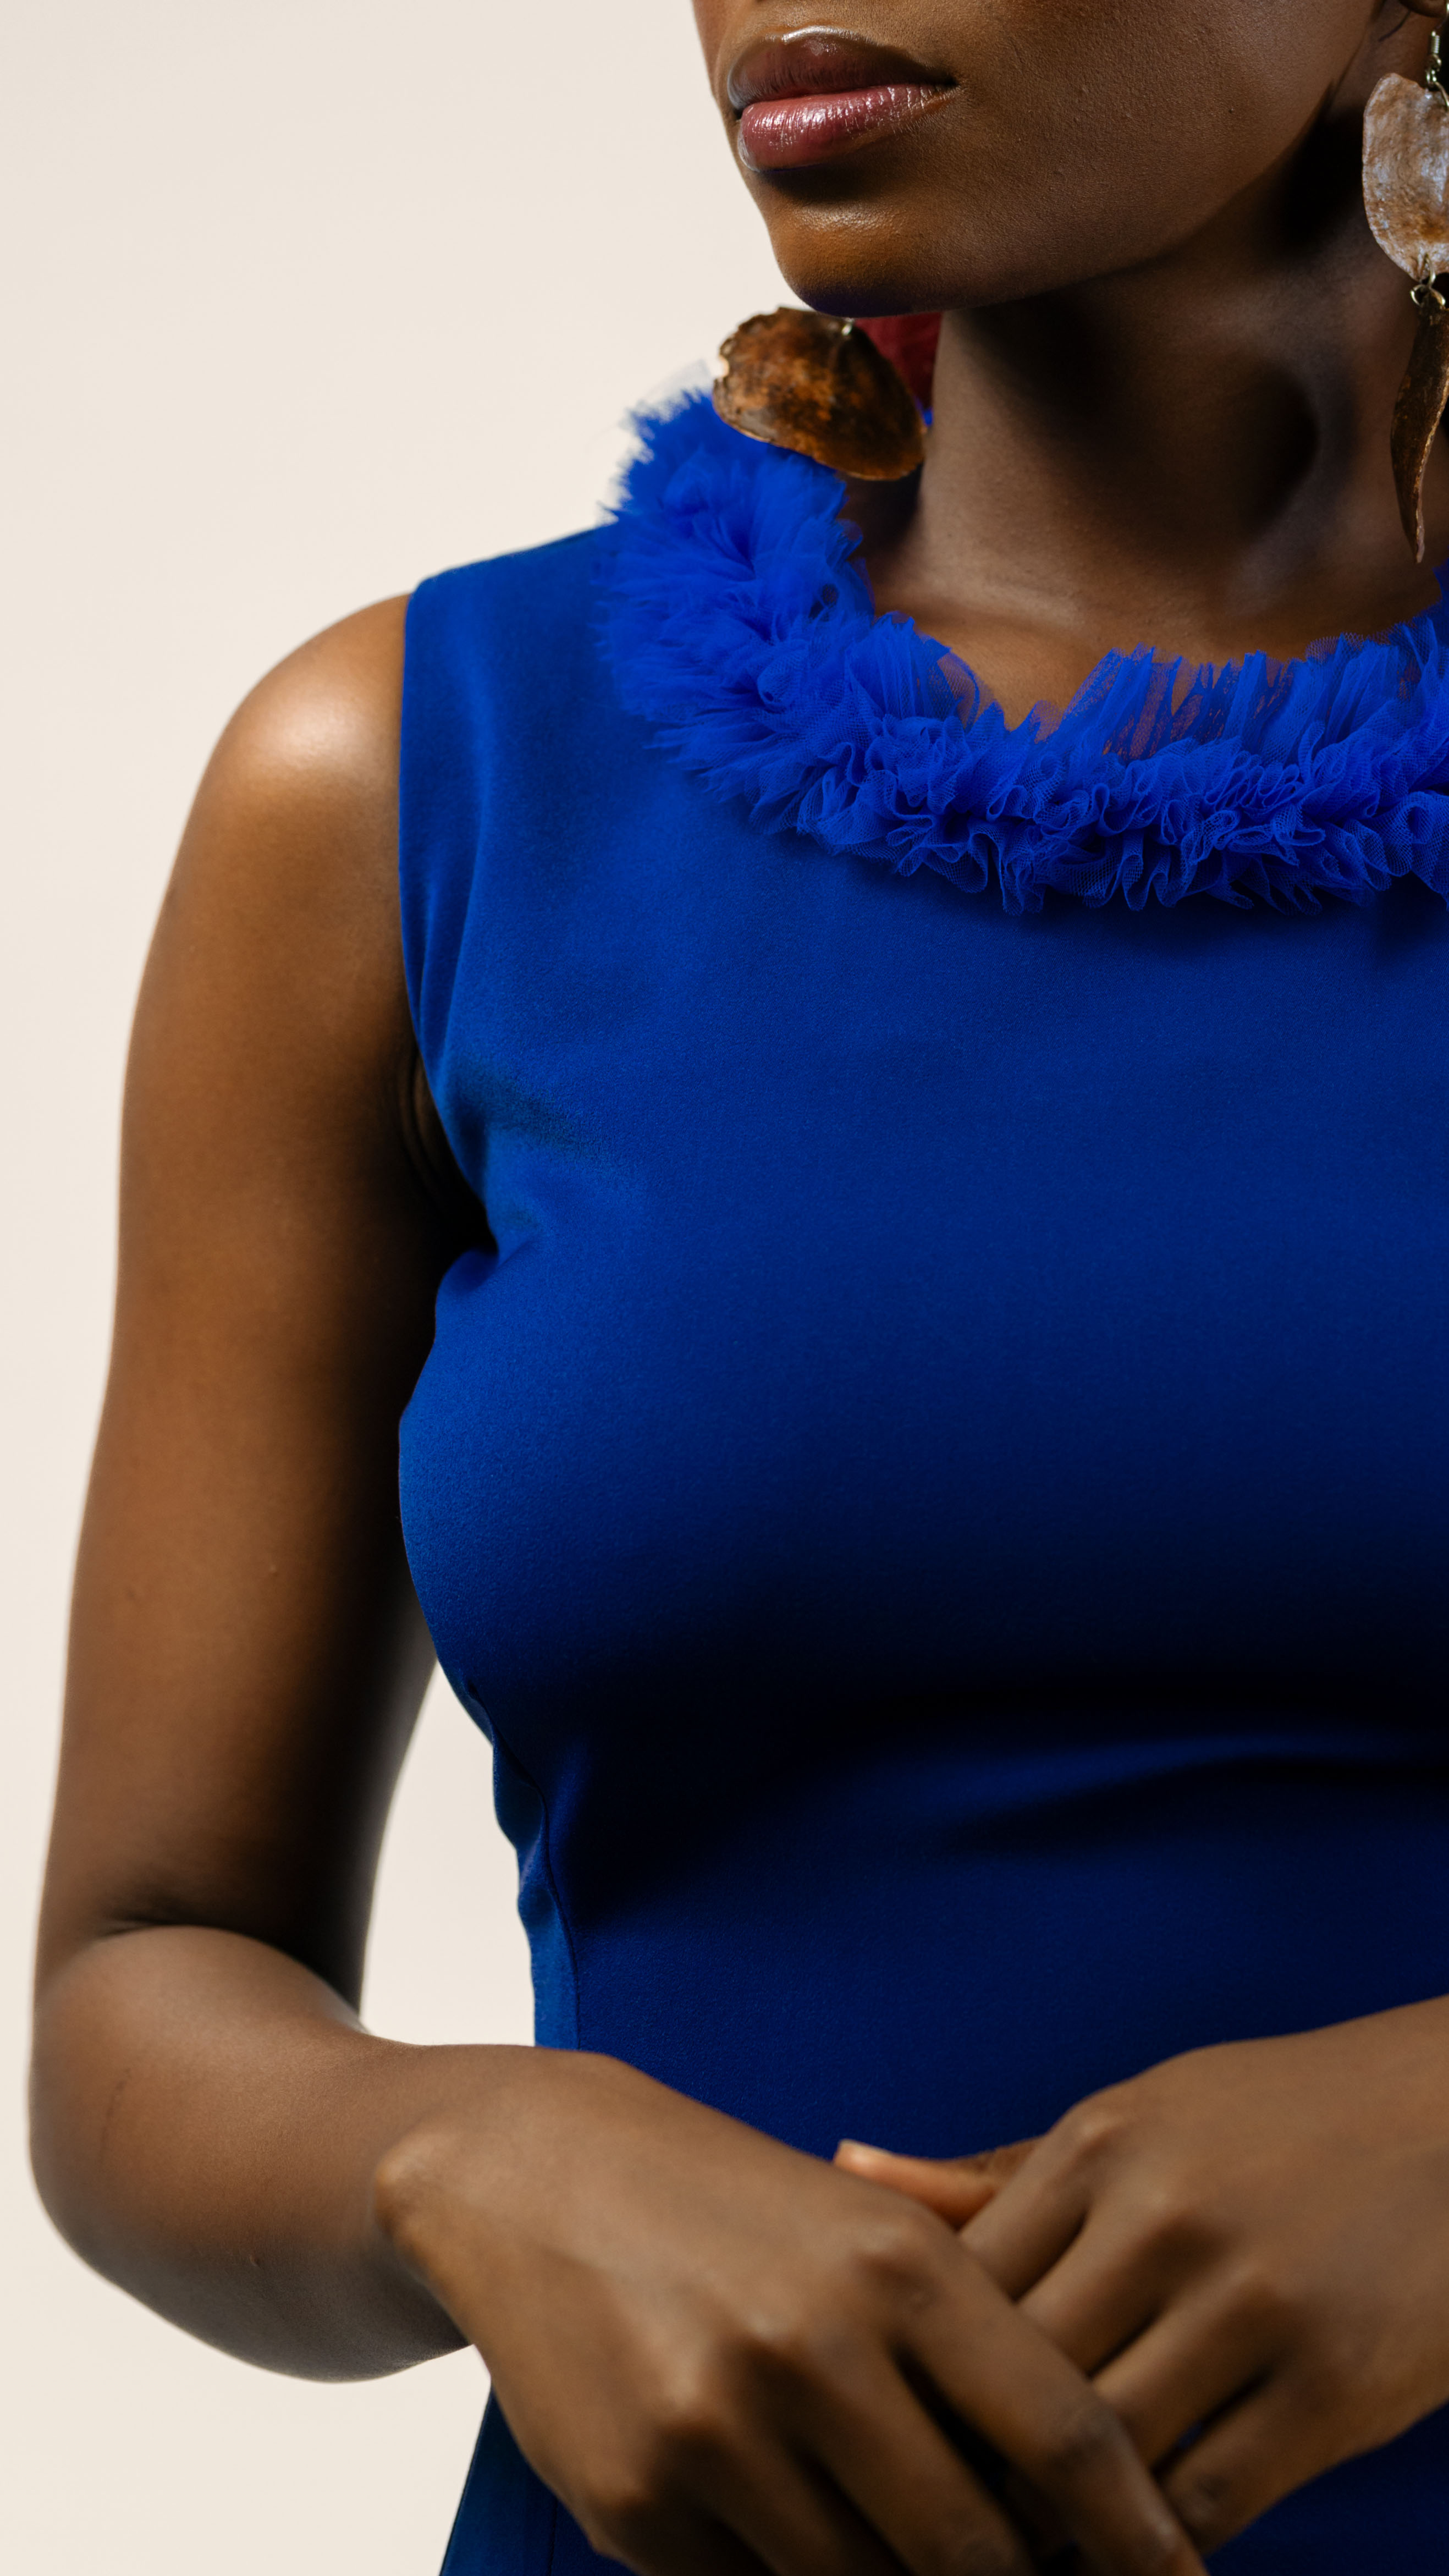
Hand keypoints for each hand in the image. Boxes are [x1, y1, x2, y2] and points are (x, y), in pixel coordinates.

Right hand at [376, 2049, 1203, 2575]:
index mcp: (899, 2265)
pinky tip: (805, 2541)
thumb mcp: (872, 2233)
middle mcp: (817, 2344)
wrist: (538, 2171)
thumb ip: (979, 2345)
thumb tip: (1091, 2505)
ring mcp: (720, 2428)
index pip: (1064, 2435)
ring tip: (921, 2560)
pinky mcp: (638, 2499)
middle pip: (977, 2550)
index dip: (1138, 2534)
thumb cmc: (739, 2209)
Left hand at [840, 1999, 1448, 2557]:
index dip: (913, 2378)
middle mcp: (1162, 2215)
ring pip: (1100, 2454)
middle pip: (1013, 2375)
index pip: (956, 2285)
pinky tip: (1124, 2565)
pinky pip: (1207, 2499)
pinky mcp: (1330, 2385)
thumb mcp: (1132, 2122)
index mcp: (1097, 2145)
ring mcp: (1249, 2300)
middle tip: (929, 2526)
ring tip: (1014, 2562)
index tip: (885, 2439)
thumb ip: (995, 2174)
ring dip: (1050, 2526)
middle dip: (964, 2466)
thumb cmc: (1270, 2122)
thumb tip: (847, 2169)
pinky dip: (1150, 2552)